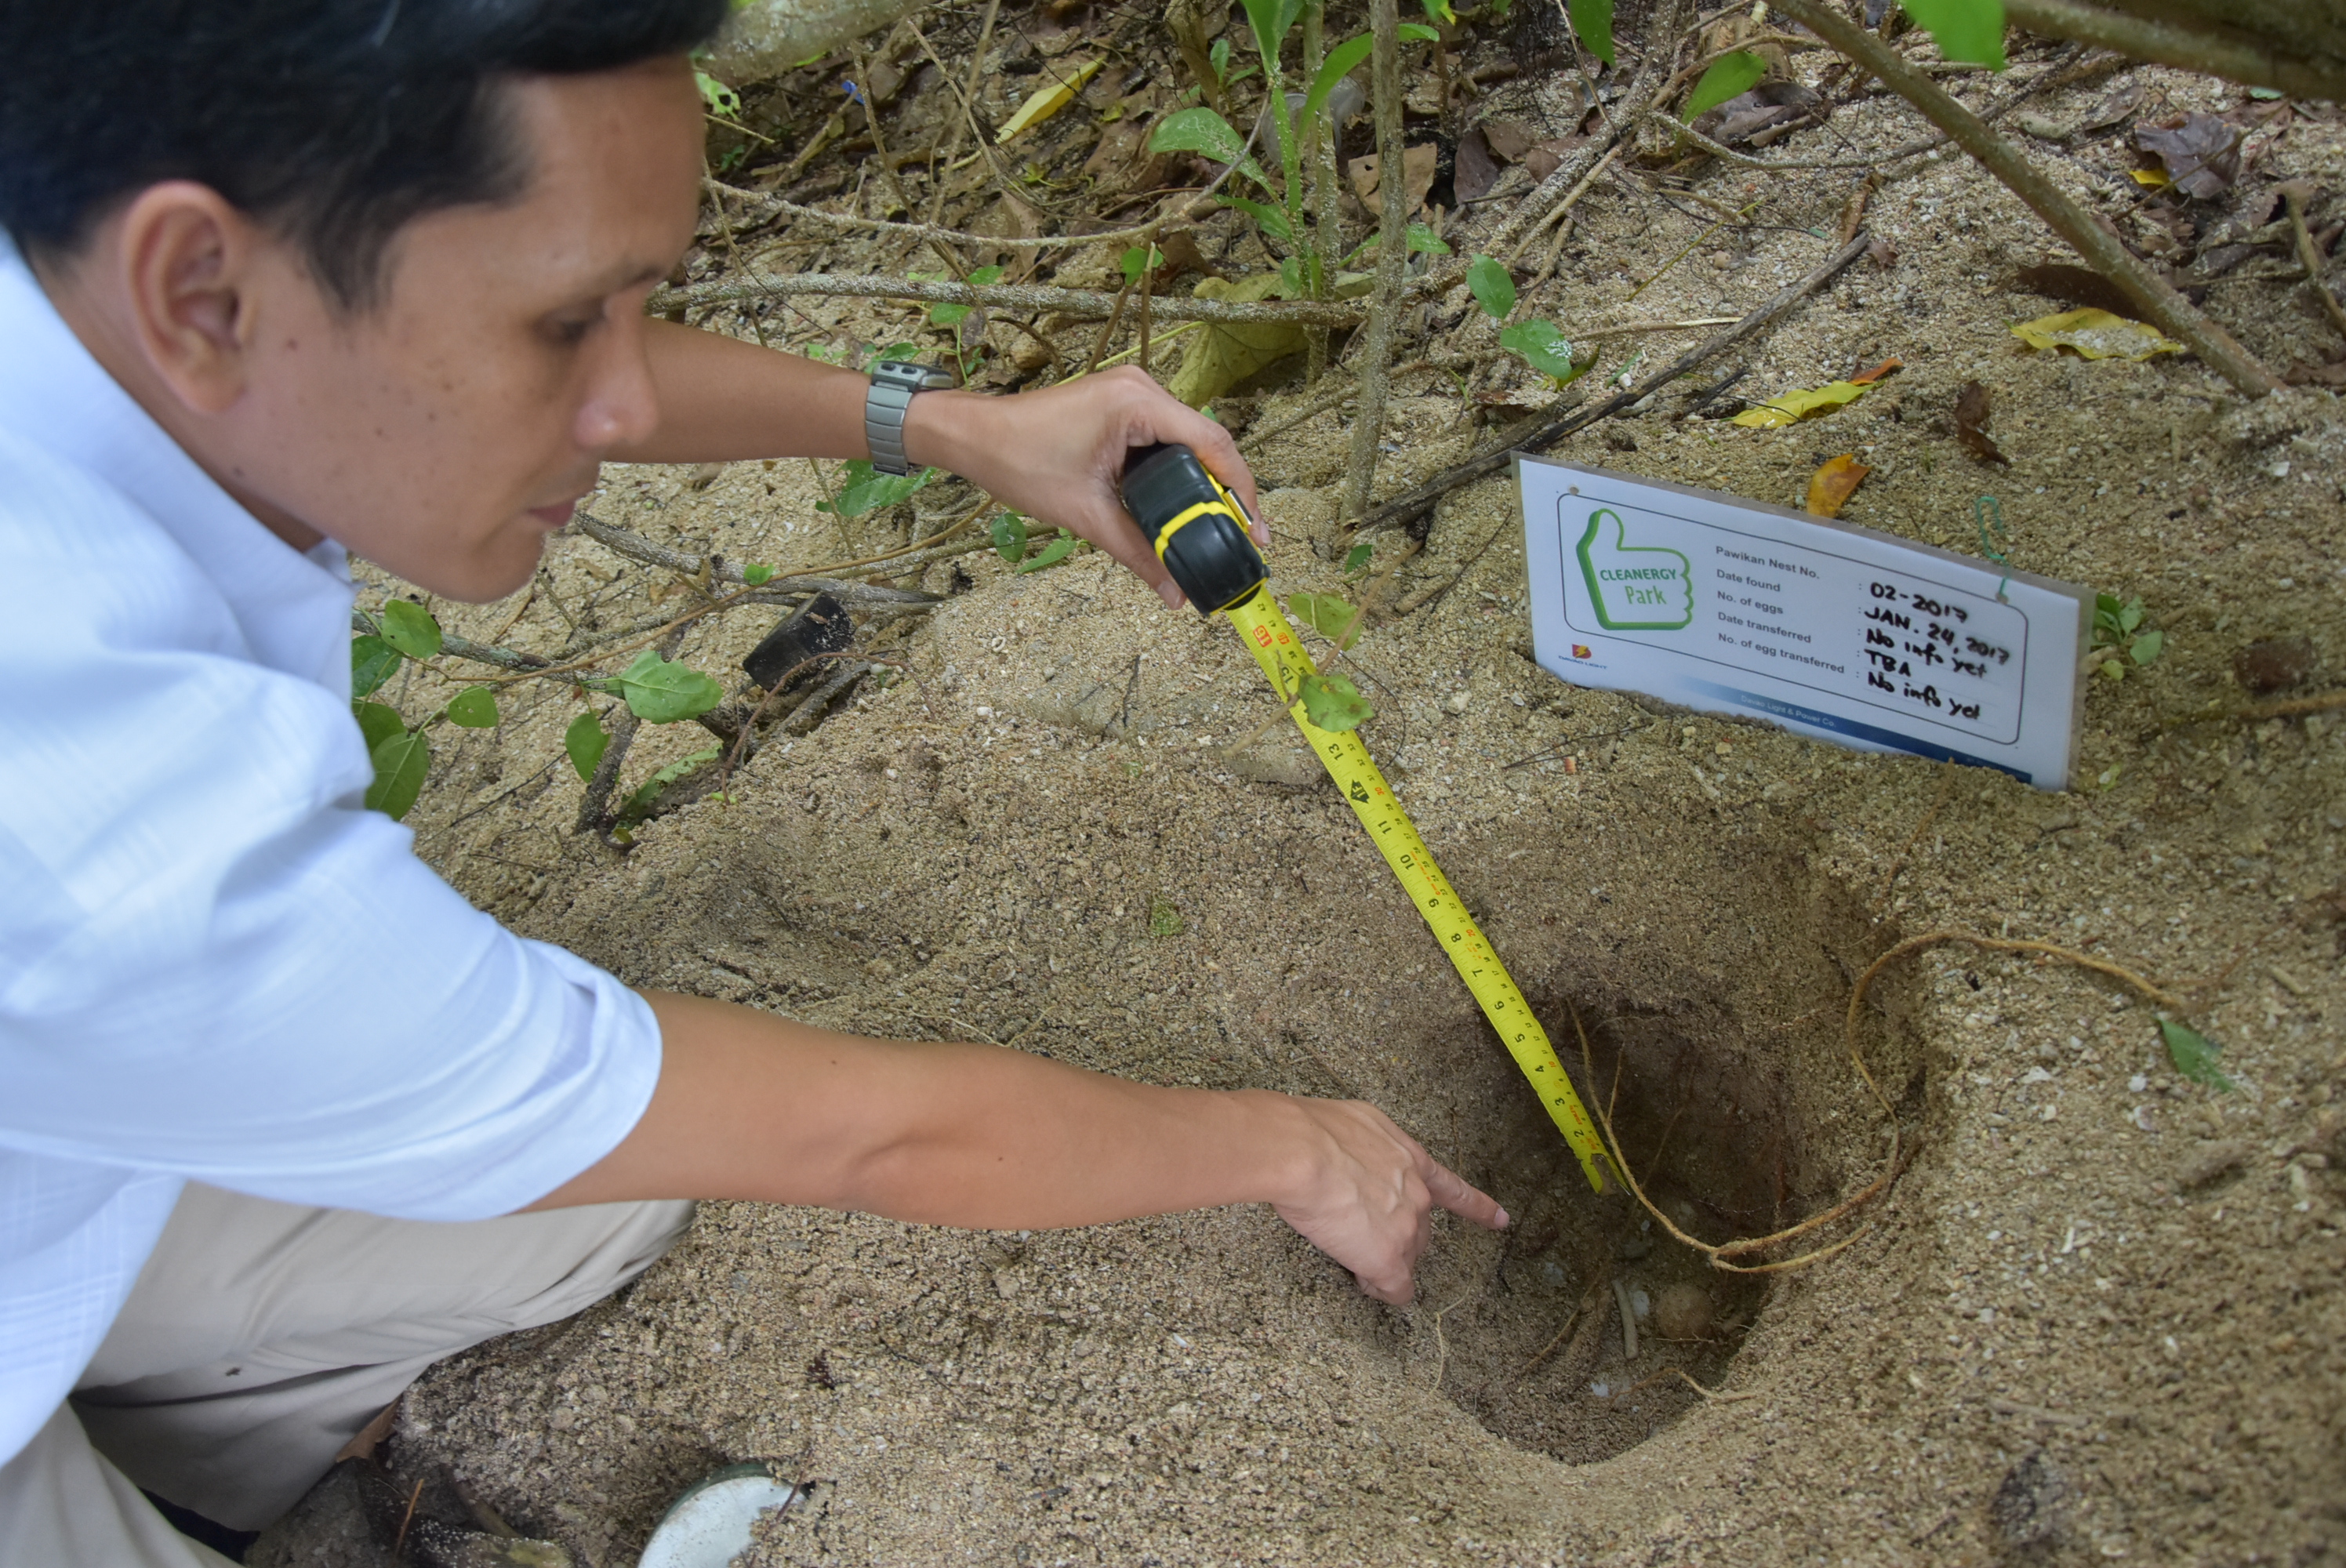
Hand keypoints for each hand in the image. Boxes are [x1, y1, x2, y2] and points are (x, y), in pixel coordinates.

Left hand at [901, 366, 1264, 610]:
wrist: (975, 436)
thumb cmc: (1020, 463)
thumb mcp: (1085, 514)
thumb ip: (1137, 553)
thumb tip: (1175, 594)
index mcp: (1136, 404)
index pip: (1213, 444)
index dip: (1242, 491)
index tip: (1257, 531)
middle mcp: (1142, 389)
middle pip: (1209, 441)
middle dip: (1229, 492)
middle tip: (1244, 539)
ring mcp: (1133, 393)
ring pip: (1190, 441)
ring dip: (1206, 482)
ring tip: (1222, 528)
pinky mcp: (1123, 405)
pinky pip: (1167, 438)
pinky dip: (1181, 471)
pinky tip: (1188, 505)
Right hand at [1267, 1097, 1507, 1304]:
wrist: (1304, 1154)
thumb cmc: (1315, 1130)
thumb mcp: (1356, 1123)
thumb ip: (1368, 1143)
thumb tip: (1353, 1151)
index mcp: (1411, 1159)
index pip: (1453, 1189)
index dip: (1478, 1208)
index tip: (1501, 1220)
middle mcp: (1417, 1195)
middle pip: (1421, 1230)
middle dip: (1398, 1236)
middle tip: (1362, 1232)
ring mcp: (1405, 1229)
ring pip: (1406, 1258)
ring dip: (1385, 1260)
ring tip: (1353, 1255)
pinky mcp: (1387, 1259)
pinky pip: (1395, 1288)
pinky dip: (1382, 1290)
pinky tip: (1368, 1285)